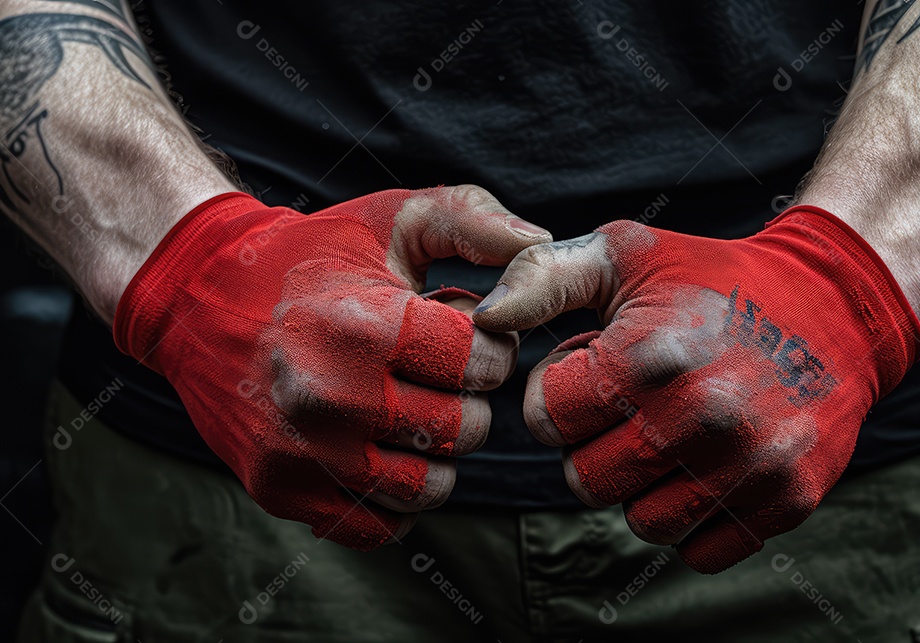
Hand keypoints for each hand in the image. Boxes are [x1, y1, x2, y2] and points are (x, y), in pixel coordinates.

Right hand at [114, 186, 549, 548]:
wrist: (199, 296)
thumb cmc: (313, 256)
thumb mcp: (392, 218)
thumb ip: (473, 222)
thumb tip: (542, 245)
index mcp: (364, 326)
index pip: (482, 366)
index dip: (489, 348)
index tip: (464, 334)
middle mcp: (329, 397)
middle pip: (463, 431)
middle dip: (469, 400)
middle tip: (440, 375)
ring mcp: (301, 451)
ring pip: (427, 489)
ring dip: (436, 453)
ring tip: (412, 411)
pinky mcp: (279, 488)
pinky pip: (375, 525)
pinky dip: (392, 496)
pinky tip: (380, 449)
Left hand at [473, 206, 919, 572]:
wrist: (835, 303)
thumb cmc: (712, 278)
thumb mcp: (625, 254)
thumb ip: (543, 277)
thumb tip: (487, 318)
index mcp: (649, 358)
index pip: (546, 419)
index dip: (561, 392)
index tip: (597, 367)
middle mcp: (701, 419)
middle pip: (585, 481)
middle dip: (596, 443)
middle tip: (635, 404)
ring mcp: (748, 466)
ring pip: (641, 523)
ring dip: (643, 485)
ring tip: (672, 432)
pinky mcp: (787, 500)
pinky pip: (700, 551)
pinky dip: (695, 518)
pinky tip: (708, 465)